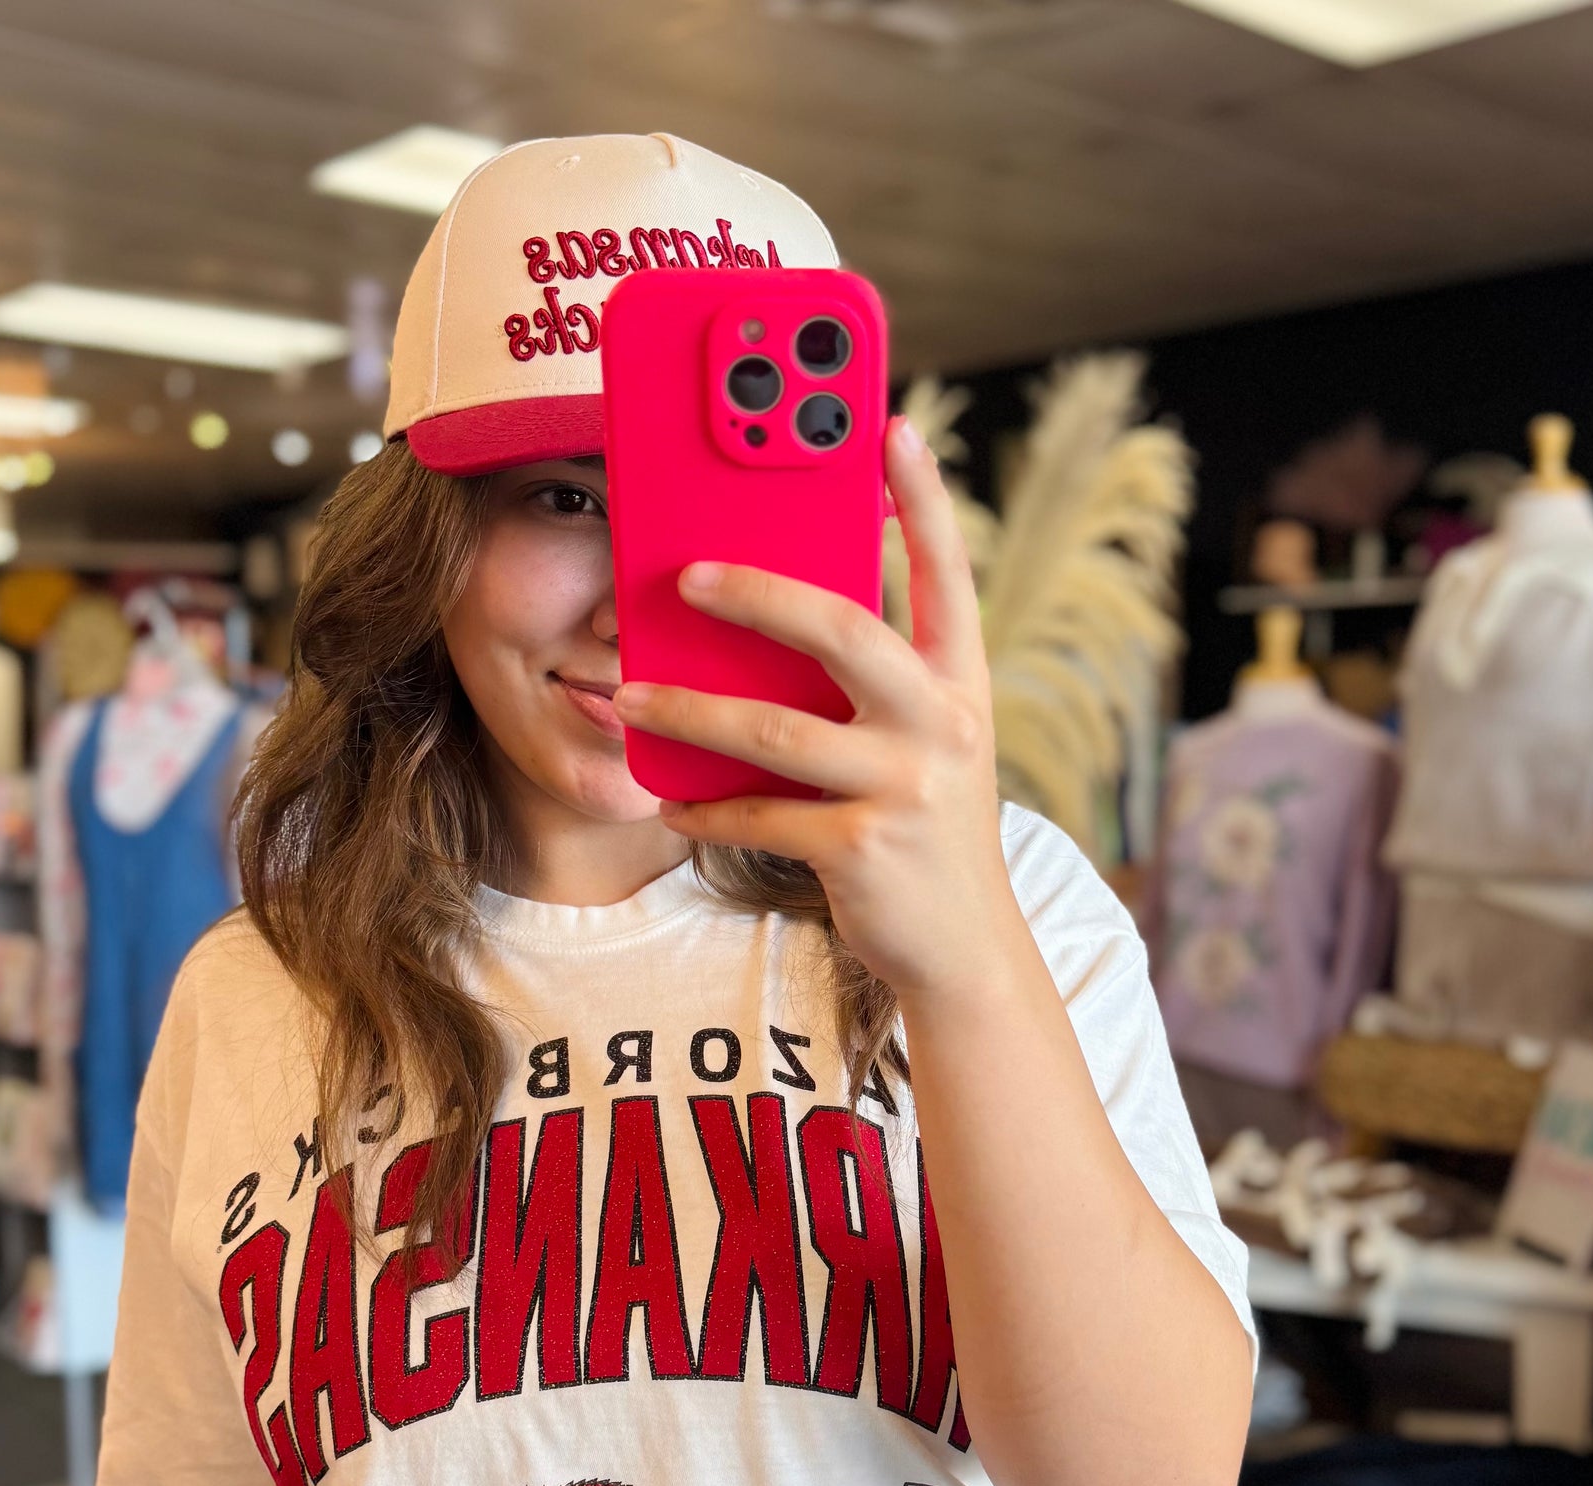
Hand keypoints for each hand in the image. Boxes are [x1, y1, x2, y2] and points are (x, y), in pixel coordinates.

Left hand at [613, 417, 1023, 1006]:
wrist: (963, 952)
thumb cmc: (926, 835)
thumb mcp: (924, 748)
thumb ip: (875, 687)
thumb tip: (778, 620)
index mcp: (961, 687)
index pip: (947, 575)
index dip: (924, 499)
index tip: (892, 425)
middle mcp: (943, 727)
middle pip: (842, 630)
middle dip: (758, 592)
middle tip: (687, 573)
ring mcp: (907, 789)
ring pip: (775, 731)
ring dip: (690, 713)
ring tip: (629, 698)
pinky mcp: (863, 850)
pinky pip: (763, 816)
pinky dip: (708, 808)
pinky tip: (670, 800)